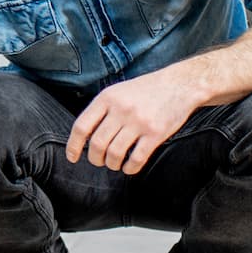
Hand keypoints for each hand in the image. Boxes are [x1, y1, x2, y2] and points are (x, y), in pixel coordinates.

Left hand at [66, 69, 202, 174]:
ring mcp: (139, 122)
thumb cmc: (146, 90)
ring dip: (112, 164)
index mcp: (107, 98)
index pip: (81, 126)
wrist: (179, 84)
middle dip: (95, 158)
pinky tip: (129, 167)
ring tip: (114, 163)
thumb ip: (102, 109)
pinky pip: (137, 159)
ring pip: (115, 153)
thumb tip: (85, 135)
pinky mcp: (156, 133)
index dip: (73, 145)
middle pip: (97, 144)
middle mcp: (121, 109)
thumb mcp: (118, 91)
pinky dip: (130, 168)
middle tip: (99, 161)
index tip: (72, 157)